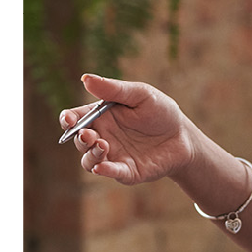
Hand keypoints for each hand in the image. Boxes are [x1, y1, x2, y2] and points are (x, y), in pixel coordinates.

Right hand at [59, 73, 192, 184]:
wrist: (183, 136)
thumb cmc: (160, 112)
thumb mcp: (140, 94)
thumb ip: (114, 89)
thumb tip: (85, 78)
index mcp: (101, 116)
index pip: (76, 118)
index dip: (67, 119)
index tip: (69, 120)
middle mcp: (102, 136)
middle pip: (79, 140)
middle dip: (79, 138)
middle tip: (90, 135)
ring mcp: (113, 156)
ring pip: (89, 160)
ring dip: (91, 154)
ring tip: (102, 145)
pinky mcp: (126, 172)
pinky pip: (111, 173)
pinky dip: (105, 171)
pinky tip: (102, 167)